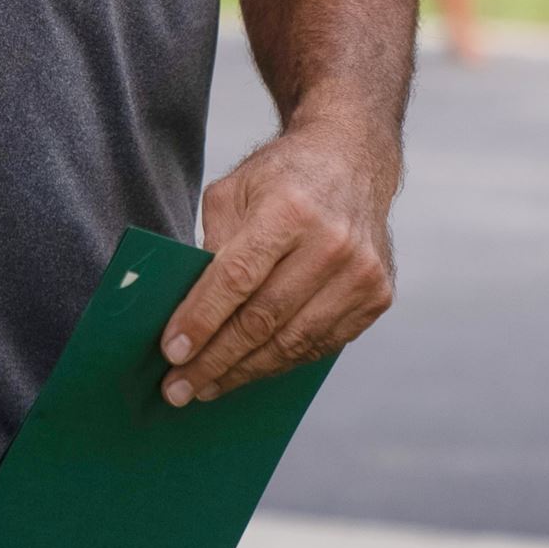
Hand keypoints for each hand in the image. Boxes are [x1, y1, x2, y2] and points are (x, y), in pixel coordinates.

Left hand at [157, 128, 397, 403]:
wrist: (351, 159)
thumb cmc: (282, 176)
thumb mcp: (232, 191)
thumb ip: (212, 245)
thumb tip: (190, 313)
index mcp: (290, 209)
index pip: (237, 278)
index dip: (202, 320)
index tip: (171, 353)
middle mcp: (332, 243)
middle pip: (264, 319)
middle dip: (215, 360)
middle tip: (178, 389)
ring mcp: (361, 273)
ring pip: (293, 342)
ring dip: (244, 372)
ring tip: (208, 387)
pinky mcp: (377, 296)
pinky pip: (320, 345)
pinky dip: (281, 362)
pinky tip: (250, 369)